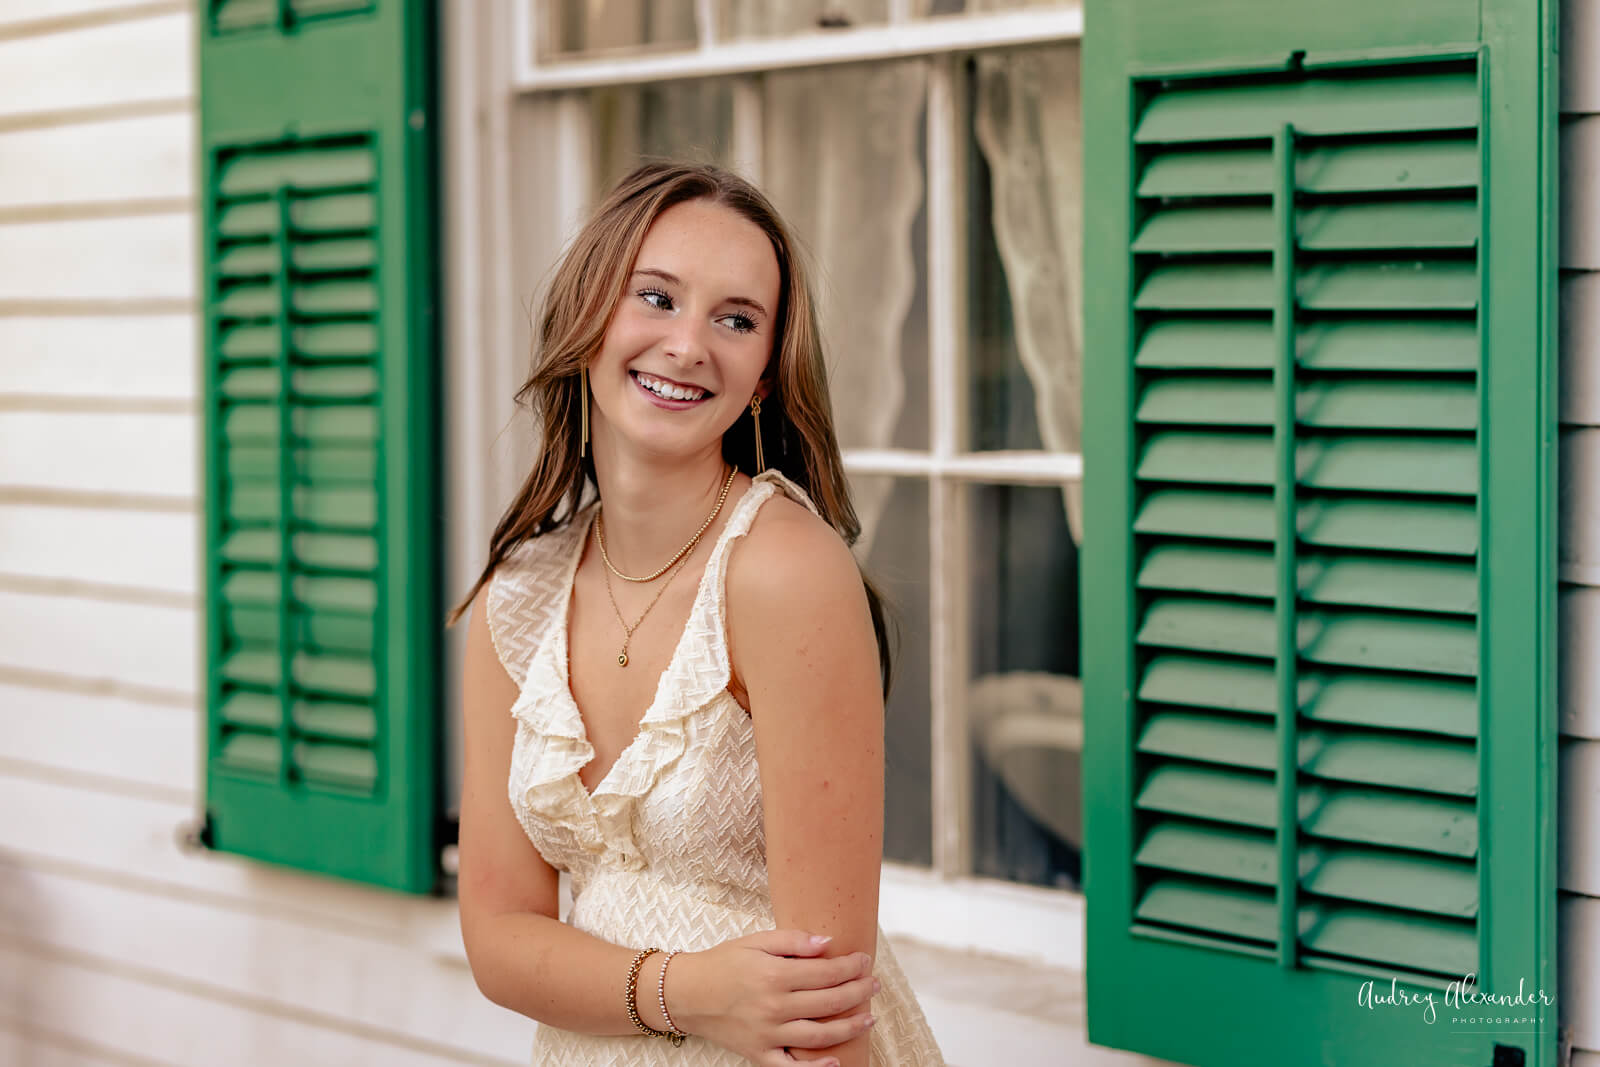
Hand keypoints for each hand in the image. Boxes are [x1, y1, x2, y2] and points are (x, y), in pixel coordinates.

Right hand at [667, 929, 878, 1066]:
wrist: (687, 994)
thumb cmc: (723, 963)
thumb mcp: (755, 941)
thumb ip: (792, 941)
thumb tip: (827, 943)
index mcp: (774, 976)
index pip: (825, 972)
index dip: (850, 967)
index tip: (865, 961)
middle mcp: (773, 1007)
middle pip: (828, 1002)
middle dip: (858, 992)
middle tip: (874, 985)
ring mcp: (767, 1034)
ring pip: (819, 1035)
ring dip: (849, 1027)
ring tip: (869, 1018)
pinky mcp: (759, 1054)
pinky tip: (836, 1062)